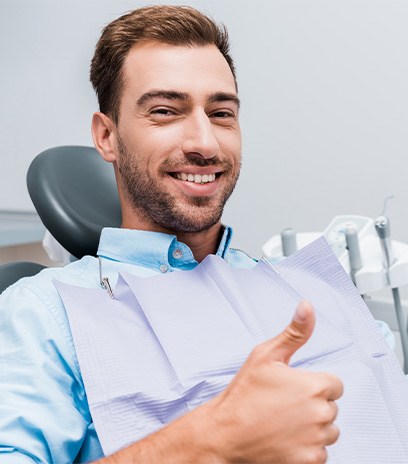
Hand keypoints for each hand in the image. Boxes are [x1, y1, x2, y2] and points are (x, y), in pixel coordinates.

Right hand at [96, 301, 342, 463]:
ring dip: (312, 427)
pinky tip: (285, 439)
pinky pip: (320, 451)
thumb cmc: (244, 394)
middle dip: (313, 405)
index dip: (314, 384)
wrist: (225, 434)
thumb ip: (294, 332)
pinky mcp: (310, 461)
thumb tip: (307, 305)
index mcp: (314, 386)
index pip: (334, 384)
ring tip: (283, 422)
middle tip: (283, 405)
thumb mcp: (265, 355)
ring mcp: (316, 440)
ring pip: (327, 430)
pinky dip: (306, 447)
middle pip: (330, 407)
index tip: (294, 388)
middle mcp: (321, 414)